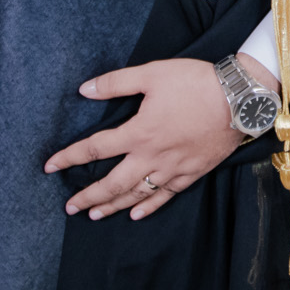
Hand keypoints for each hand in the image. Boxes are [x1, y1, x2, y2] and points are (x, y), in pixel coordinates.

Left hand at [44, 54, 278, 221]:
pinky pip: (165, 196)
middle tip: (70, 207)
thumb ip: (115, 83)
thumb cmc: (195, 82)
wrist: (240, 99)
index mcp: (138, 132)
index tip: (50, 167)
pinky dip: (149, 207)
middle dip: (88, 196)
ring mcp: (173, 168)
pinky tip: (136, 214)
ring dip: (113, 206)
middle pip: (112, 183)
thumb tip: (84, 90)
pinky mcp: (192, 172)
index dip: (70, 158)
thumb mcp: (152, 74)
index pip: (95, 149)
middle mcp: (151, 157)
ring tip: (94, 215)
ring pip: (137, 194)